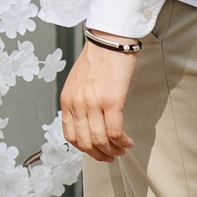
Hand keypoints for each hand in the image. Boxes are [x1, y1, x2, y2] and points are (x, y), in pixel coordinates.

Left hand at [60, 39, 136, 160]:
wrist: (109, 39)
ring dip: (113, 150)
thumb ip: (78, 102)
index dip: (84, 149)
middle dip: (100, 155)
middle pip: (86, 142)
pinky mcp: (111, 101)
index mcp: (67, 100)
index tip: (96, 151)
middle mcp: (77, 104)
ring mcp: (93, 103)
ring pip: (101, 140)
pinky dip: (123, 142)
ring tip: (122, 149)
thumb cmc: (97, 58)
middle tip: (111, 156)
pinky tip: (128, 142)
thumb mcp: (77, 82)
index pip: (70, 135)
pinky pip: (115, 132)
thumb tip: (86, 124)